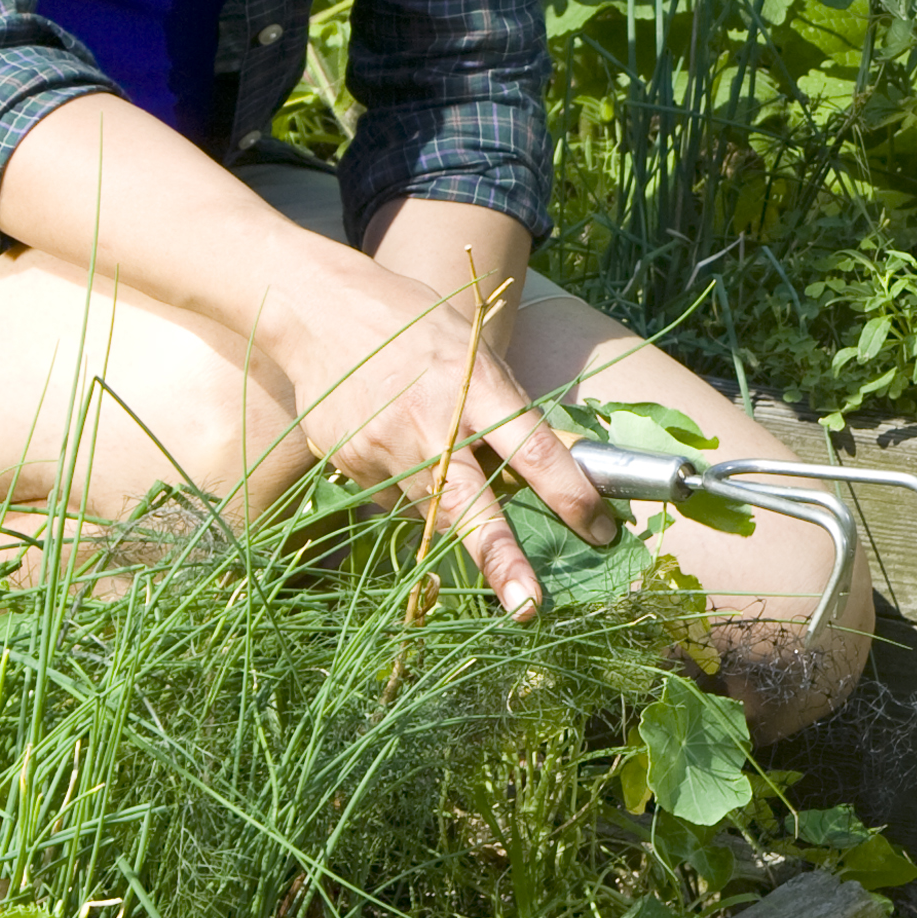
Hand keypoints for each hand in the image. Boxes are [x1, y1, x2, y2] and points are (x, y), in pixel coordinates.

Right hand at [251, 239, 621, 613]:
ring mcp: (382, 448)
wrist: (318, 310)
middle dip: (501, 560)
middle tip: (528, 607)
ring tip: (439, 451)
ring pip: (434, 512)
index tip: (598, 531)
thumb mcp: (477, 350)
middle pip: (470, 505)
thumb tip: (550, 470)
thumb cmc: (416, 326)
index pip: (532, 448)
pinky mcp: (349, 465)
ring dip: (457, 513)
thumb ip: (509, 410)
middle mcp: (428, 423)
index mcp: (474, 386)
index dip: (569, 494)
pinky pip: (397, 500)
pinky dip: (412, 488)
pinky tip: (399, 443)